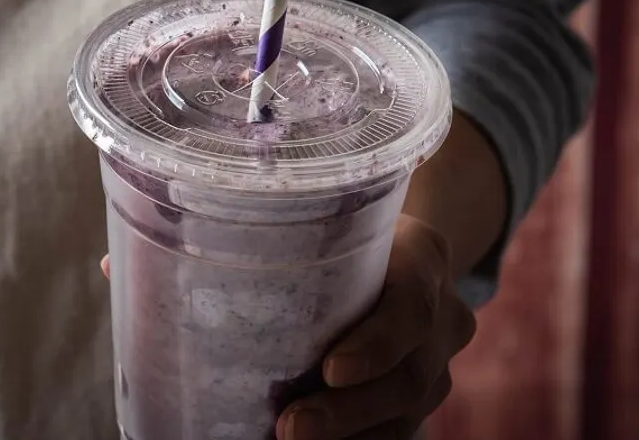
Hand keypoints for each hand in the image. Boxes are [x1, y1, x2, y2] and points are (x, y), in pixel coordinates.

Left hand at [276, 215, 476, 439]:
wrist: (392, 249)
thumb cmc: (338, 230)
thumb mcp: (323, 219)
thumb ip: (284, 237)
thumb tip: (193, 246)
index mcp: (422, 255)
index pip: (411, 306)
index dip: (377, 345)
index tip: (330, 371)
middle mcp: (445, 310)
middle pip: (411, 373)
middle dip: (350, 408)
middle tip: (292, 425)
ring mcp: (441, 357)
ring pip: (409, 409)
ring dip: (350, 432)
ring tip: (294, 438)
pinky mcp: (428, 390)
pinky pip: (401, 426)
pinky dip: (358, 437)